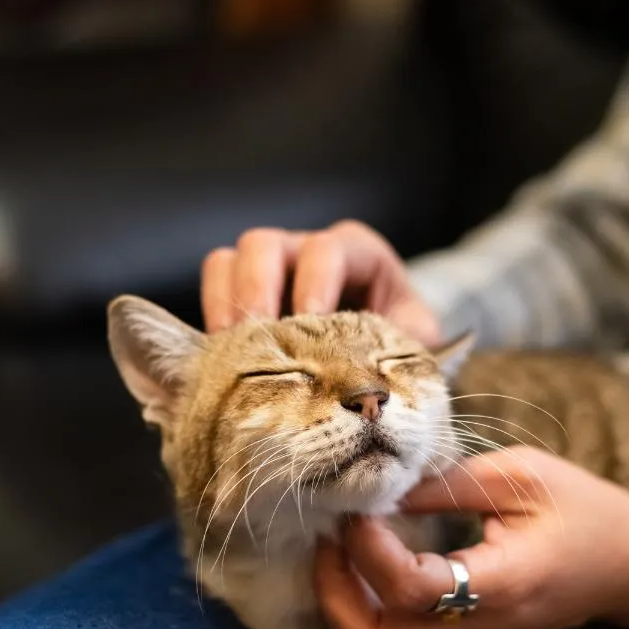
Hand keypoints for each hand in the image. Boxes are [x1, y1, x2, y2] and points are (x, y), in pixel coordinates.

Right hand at [200, 220, 441, 344]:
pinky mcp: (244, 297)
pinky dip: (212, 316)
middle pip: (265, 244)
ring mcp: (271, 272)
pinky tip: (224, 355)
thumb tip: (384, 384)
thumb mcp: (416, 346)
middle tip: (260, 335)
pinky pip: (213, 288)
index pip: (328, 249)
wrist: (380, 365)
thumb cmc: (401, 348)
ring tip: (231, 347)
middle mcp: (307, 253)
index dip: (316, 282)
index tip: (310, 322)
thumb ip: (407, 352)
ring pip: (229, 259)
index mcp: (358, 255)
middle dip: (257, 288)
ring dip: (226, 302)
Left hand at [313, 447, 628, 628]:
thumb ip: (446, 483)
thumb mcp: (522, 475)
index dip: (367, 546)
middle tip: (333, 537)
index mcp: (502, 584)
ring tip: (344, 553)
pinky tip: (368, 571)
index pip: (410, 589)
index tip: (361, 504)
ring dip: (343, 609)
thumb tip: (379, 487)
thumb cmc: (586, 510)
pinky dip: (365, 617)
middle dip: (334, 592)